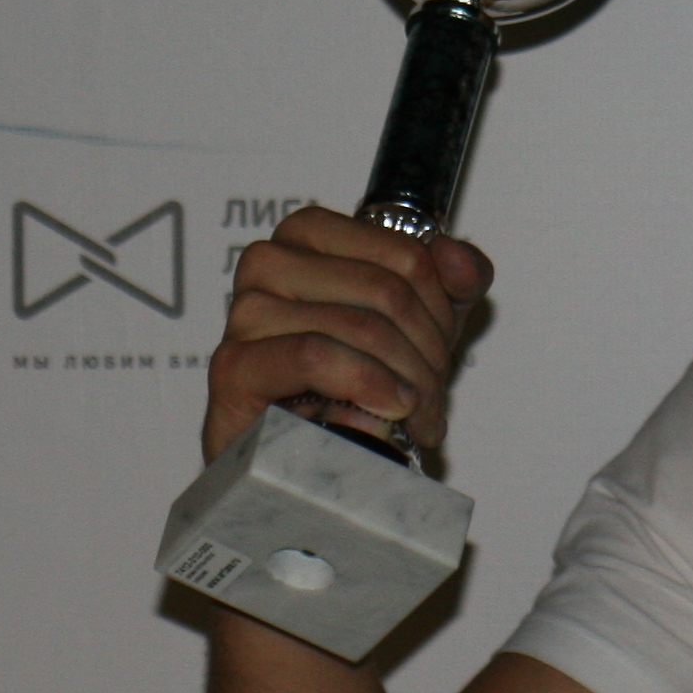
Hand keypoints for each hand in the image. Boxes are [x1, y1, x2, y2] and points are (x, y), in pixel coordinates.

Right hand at [203, 206, 492, 462]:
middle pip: (386, 290)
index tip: (443, 345)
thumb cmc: (351, 379)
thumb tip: (458, 260)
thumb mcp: (418, 321)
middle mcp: (269, 262)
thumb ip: (452, 281)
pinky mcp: (234, 366)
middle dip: (426, 351)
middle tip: (431, 393)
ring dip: (404, 379)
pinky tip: (386, 410)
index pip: (405, 253)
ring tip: (414, 415)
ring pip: (356, 325)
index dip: (439, 304)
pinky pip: (314, 355)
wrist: (292, 457)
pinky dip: (363, 383)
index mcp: (309, 235)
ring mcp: (246, 313)